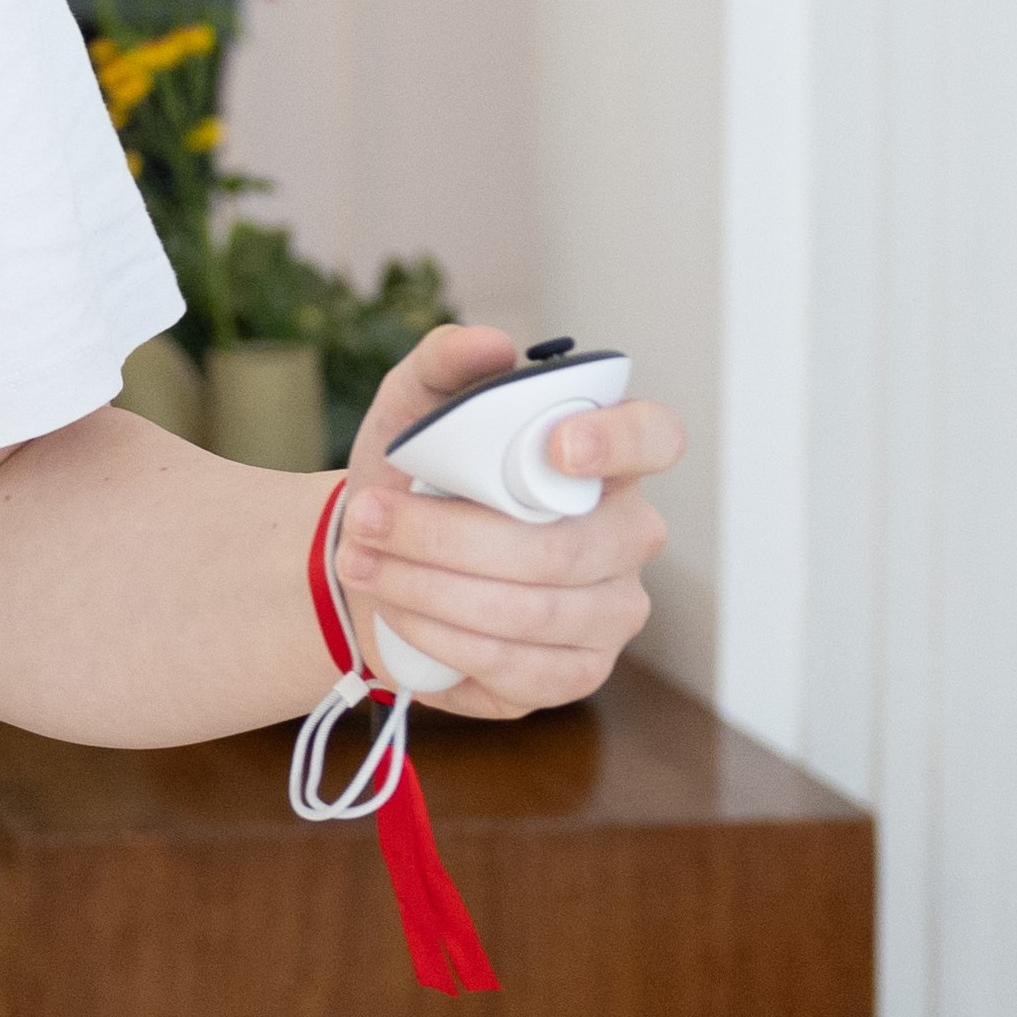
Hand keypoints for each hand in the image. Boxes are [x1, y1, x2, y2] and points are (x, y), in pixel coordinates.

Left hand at [327, 326, 678, 717]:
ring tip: (360, 561)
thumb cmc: (414, 476)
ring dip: (427, 588)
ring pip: (531, 613)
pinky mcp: (575, 672)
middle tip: (367, 518)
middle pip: (563, 549)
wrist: (373, 554)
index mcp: (606, 459)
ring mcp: (610, 612)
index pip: (656, 438)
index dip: (618, 443)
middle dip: (446, 537)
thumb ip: (445, 362)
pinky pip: (516, 667)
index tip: (555, 446)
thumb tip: (489, 344)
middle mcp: (626, 536)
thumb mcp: (412, 407)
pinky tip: (396, 613)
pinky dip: (440, 638)